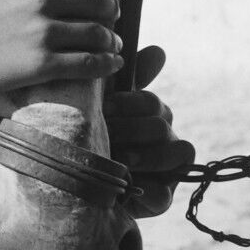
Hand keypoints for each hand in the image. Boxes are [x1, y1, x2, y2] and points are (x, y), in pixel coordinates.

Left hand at [104, 45, 195, 216]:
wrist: (71, 182)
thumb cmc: (88, 136)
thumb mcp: (98, 107)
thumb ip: (123, 82)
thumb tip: (159, 50)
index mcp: (149, 116)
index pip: (153, 103)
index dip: (133, 102)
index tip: (105, 104)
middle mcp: (162, 139)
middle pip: (163, 125)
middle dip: (133, 127)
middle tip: (107, 132)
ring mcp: (165, 169)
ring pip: (179, 152)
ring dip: (148, 154)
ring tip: (120, 158)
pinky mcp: (159, 198)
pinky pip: (166, 193)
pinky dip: (150, 188)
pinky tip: (131, 183)